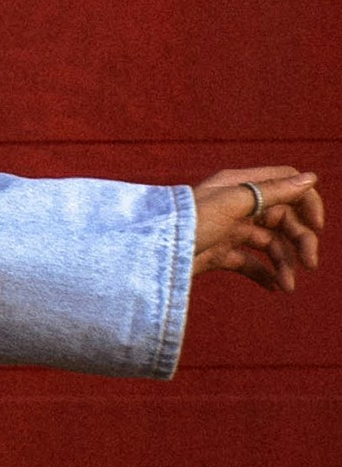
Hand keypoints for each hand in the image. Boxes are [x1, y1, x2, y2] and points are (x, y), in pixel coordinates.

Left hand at [193, 167, 321, 294]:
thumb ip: (271, 191)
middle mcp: (236, 204)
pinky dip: (264, 274)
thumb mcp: (231, 203)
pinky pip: (249, 263)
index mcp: (239, 184)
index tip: (317, 226)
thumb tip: (311, 178)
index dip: (306, 202)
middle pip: (283, 218)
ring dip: (284, 264)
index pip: (286, 184)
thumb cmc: (187, 222)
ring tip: (288, 287)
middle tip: (311, 265)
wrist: (148, 256)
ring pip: (269, 244)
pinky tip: (276, 288)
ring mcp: (228, 229)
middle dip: (300, 240)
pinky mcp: (218, 253)